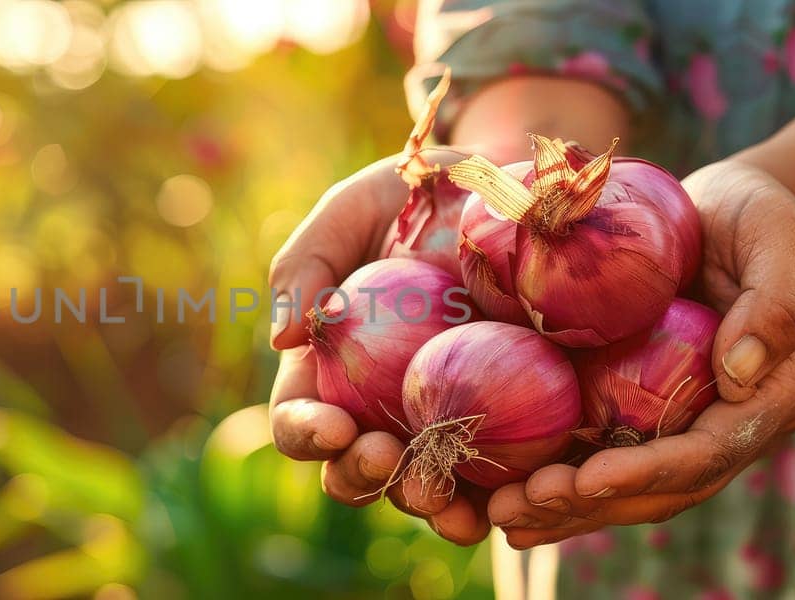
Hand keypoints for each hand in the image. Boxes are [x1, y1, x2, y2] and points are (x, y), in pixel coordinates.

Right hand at [268, 149, 492, 545]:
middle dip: (362, 477)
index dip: (305, 432)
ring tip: (444, 500)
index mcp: (329, 369)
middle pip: (353, 471)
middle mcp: (379, 410)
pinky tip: (511, 503)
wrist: (508, 187)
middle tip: (386, 457)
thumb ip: (305, 265)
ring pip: (422, 491)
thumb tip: (283, 337)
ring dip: (427, 505)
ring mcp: (442, 423)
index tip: (331, 425)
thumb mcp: (351, 211)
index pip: (299, 418)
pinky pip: (498, 482)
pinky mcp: (508, 427)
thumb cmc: (414, 195)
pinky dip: (498, 502)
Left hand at [487, 159, 794, 548]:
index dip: (647, 472)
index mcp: (769, 400)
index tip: (587, 479)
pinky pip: (598, 451)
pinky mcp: (642, 407)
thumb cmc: (764, 218)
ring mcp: (682, 422)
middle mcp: (725, 427)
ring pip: (624, 486)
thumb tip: (739, 371)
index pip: (706, 454)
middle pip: (658, 489)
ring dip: (562, 507)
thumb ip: (775, 304)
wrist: (731, 212)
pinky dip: (555, 479)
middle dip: (588, 504)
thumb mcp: (783, 244)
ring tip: (500, 515)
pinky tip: (500, 493)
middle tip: (519, 509)